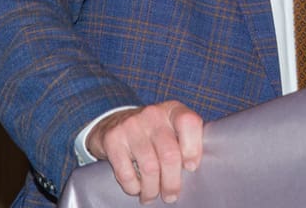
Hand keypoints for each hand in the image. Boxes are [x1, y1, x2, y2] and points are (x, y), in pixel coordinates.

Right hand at [86, 100, 203, 204]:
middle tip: (171, 196)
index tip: (190, 168)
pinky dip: (133, 187)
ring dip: (152, 189)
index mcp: (173, 110)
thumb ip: (185, 141)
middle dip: (172, 182)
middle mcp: (153, 114)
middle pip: (169, 154)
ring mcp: (131, 125)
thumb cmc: (151, 132)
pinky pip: (126, 172)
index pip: (189, 123)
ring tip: (152, 196)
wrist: (113, 122)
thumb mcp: (170, 127)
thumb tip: (193, 170)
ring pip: (149, 167)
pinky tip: (136, 189)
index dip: (193, 149)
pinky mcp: (112, 138)